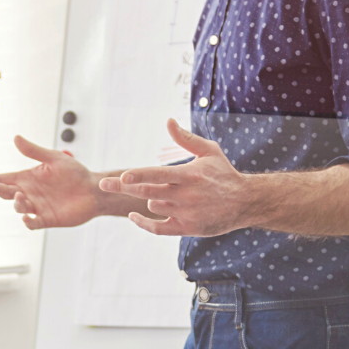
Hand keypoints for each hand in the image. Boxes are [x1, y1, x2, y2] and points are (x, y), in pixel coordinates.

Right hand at [0, 135, 106, 229]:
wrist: (93, 189)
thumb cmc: (75, 172)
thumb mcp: (54, 158)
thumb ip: (34, 151)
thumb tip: (15, 138)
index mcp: (26, 178)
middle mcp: (28, 193)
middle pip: (5, 193)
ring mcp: (37, 207)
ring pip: (18, 207)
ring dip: (16, 203)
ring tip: (22, 197)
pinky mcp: (48, 219)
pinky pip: (33, 223)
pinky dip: (28, 222)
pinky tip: (28, 217)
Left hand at [100, 119, 258, 236]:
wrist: (246, 202)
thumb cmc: (224, 174)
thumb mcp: (209, 151)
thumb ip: (186, 138)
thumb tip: (168, 120)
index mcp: (189, 175)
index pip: (158, 175)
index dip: (139, 176)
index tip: (122, 177)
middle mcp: (186, 196)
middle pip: (147, 192)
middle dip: (123, 188)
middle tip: (103, 184)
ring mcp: (186, 213)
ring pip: (153, 206)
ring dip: (150, 199)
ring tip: (165, 193)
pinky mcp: (187, 228)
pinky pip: (159, 229)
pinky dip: (144, 223)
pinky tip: (133, 216)